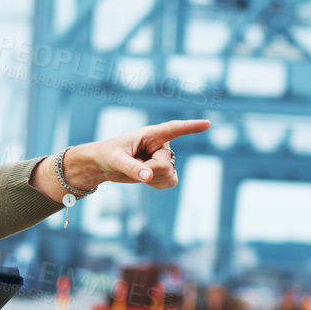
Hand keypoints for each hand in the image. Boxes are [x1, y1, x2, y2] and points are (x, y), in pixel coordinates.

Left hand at [39, 118, 210, 198]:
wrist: (103, 166)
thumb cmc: (107, 155)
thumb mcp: (115, 160)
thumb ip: (132, 168)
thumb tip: (148, 177)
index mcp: (151, 134)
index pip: (173, 129)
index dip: (190, 127)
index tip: (207, 124)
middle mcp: (161, 145)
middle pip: (167, 164)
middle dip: (150, 171)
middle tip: (132, 166)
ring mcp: (164, 158)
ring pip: (170, 175)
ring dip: (153, 179)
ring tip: (138, 171)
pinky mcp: (163, 171)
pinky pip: (170, 182)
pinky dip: (157, 185)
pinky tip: (145, 178)